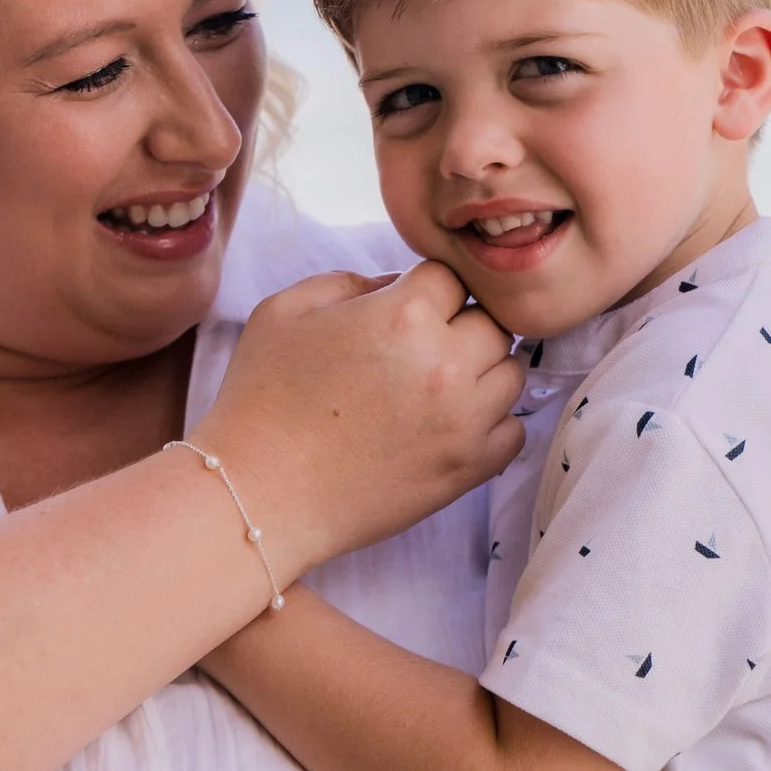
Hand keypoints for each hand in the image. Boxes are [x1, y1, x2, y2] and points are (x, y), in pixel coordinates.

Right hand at [194, 260, 525, 571]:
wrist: (257, 494)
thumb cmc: (261, 399)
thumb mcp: (286, 310)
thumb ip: (350, 280)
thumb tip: (396, 285)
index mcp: (403, 314)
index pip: (451, 276)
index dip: (427, 289)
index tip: (406, 309)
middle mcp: (445, 363)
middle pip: (490, 322)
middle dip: (459, 327)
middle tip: (420, 349)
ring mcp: (464, 420)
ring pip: (510, 373)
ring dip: (481, 372)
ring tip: (438, 387)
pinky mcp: (467, 468)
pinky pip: (514, 432)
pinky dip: (493, 424)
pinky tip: (453, 425)